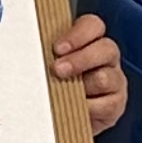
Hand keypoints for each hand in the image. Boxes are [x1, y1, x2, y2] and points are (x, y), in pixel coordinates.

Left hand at [51, 15, 128, 133]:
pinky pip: (107, 105)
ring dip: (82, 85)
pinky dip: (88, 108)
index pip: (92, 26)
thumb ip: (44, 55)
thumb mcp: (46, 64)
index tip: (57, 48)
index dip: (78, 35)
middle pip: (106, 48)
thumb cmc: (49, 83)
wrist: (59, 117)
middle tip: (57, 70)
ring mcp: (114, 80)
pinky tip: (73, 109)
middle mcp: (105, 58)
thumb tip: (26, 52)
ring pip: (105, 78)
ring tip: (61, 93)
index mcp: (89, 41)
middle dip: (80, 59)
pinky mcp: (115, 104)